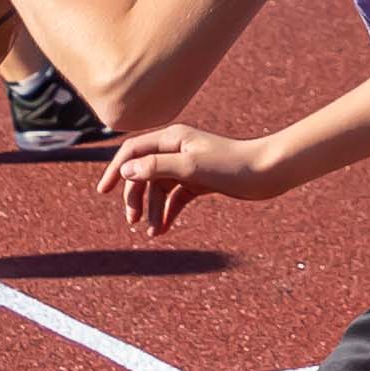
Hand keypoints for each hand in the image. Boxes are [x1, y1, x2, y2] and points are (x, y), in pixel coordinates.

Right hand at [99, 121, 288, 232]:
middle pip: (144, 172)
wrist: (266, 173)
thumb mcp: (191, 167)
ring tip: (152, 232)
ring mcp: (187, 166)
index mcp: (172, 138)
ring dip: (152, 209)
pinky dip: (167, 212)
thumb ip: (156, 167)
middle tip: (132, 220)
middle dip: (135, 196)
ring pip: (159, 188)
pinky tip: (163, 229)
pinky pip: (175, 197)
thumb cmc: (231, 165)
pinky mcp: (199, 181)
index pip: (133, 150)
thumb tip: (126, 170)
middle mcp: (176, 149)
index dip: (116, 169)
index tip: (103, 192)